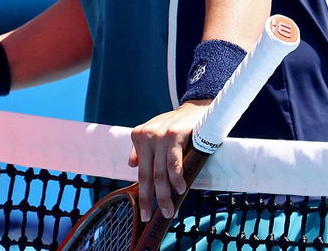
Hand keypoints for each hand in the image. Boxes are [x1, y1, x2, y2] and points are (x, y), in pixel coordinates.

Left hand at [128, 101, 209, 220]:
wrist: (196, 109)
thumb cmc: (176, 126)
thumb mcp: (155, 134)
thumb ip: (141, 149)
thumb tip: (131, 165)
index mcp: (138, 137)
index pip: (140, 171)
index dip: (142, 193)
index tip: (144, 212)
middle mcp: (146, 136)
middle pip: (146, 175)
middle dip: (149, 199)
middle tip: (150, 217)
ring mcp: (159, 136)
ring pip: (159, 173)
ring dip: (165, 194)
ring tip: (170, 210)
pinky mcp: (174, 135)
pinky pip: (173, 163)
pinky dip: (176, 178)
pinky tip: (180, 189)